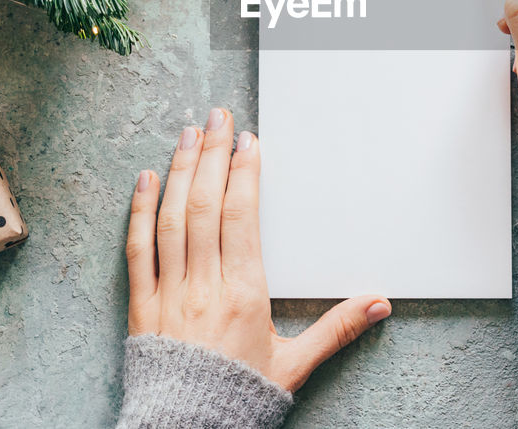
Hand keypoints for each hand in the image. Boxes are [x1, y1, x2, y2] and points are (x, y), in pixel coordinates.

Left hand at [126, 107, 391, 390]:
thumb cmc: (239, 398)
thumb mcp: (296, 365)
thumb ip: (337, 329)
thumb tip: (380, 304)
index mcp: (244, 294)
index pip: (242, 219)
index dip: (244, 175)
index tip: (249, 142)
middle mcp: (203, 286)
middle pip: (206, 207)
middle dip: (213, 156)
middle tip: (218, 118)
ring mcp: (168, 292)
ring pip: (171, 219)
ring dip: (180, 172)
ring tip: (189, 134)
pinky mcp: (141, 305)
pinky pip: (137, 250)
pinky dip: (139, 212)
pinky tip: (145, 180)